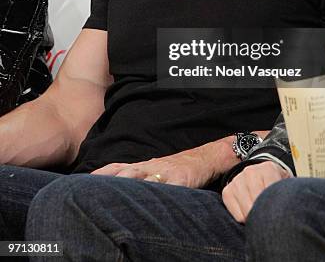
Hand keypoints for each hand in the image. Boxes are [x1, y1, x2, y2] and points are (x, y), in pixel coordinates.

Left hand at [91, 137, 234, 188]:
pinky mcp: (179, 180)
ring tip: (112, 195)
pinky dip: (157, 193)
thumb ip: (139, 179)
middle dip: (108, 180)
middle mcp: (150, 167)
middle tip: (91, 191)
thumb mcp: (155, 171)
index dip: (99, 174)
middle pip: (125, 172)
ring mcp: (164, 173)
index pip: (116, 168)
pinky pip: (166, 188)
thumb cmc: (178, 169)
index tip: (81, 181)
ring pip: (142, 177)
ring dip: (127, 184)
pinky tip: (149, 204)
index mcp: (143, 166)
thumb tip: (119, 191)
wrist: (204, 159)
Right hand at [222, 161, 289, 223]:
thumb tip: (289, 208)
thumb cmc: (275, 183)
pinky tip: (251, 213)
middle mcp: (250, 172)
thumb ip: (288, 193)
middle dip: (265, 215)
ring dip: (254, 218)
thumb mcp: (285, 183)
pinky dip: (245, 219)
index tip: (280, 216)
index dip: (276, 210)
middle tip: (271, 219)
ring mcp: (237, 181)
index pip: (272, 195)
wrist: (259, 172)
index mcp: (268, 169)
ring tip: (261, 215)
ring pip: (247, 212)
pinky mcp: (227, 191)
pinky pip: (237, 215)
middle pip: (258, 205)